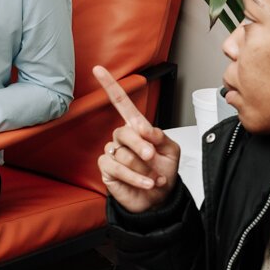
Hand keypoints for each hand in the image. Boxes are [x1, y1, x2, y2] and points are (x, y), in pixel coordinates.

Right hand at [93, 64, 178, 213]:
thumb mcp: (171, 150)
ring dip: (144, 167)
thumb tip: (144, 129)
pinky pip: (117, 168)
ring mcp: (113, 153)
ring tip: (153, 176)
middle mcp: (122, 138)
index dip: (110, 86)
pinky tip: (146, 182)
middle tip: (153, 156)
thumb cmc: (163, 172)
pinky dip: (136, 177)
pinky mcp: (107, 169)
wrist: (159, 200)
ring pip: (124, 153)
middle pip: (125, 131)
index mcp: (137, 128)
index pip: (121, 103)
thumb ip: (159, 136)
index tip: (98, 69)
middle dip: (142, 146)